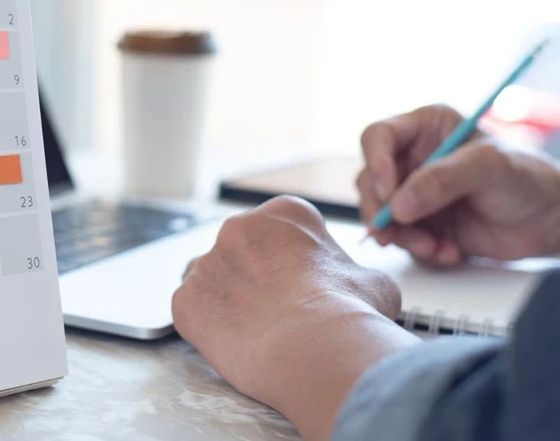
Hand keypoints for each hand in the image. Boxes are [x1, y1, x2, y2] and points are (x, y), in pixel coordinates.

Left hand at [173, 197, 415, 440]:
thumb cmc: (348, 311)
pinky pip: (190, 309)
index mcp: (285, 213)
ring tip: (251, 326)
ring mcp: (207, 262)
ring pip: (210, 276)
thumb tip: (358, 286)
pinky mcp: (186, 299)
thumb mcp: (374, 281)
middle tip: (276, 308)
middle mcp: (238, 227)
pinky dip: (206, 325)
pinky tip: (232, 341)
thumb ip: (353, 274)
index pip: (283, 230)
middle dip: (255, 275)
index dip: (295, 260)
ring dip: (225, 295)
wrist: (314, 346)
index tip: (303, 283)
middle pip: (241, 249)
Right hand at [358, 104, 559, 264]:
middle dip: (382, 210)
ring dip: (402, 235)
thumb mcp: (488, 167)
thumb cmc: (527, 179)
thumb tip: (400, 203)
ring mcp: (413, 192)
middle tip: (393, 231)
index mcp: (425, 128)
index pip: (378, 137)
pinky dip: (420, 250)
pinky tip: (447, 250)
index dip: (376, 163)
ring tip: (433, 246)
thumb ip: (442, 179)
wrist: (548, 222)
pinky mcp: (419, 222)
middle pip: (370, 180)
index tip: (388, 194)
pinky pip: (400, 238)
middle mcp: (412, 158)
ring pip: (380, 213)